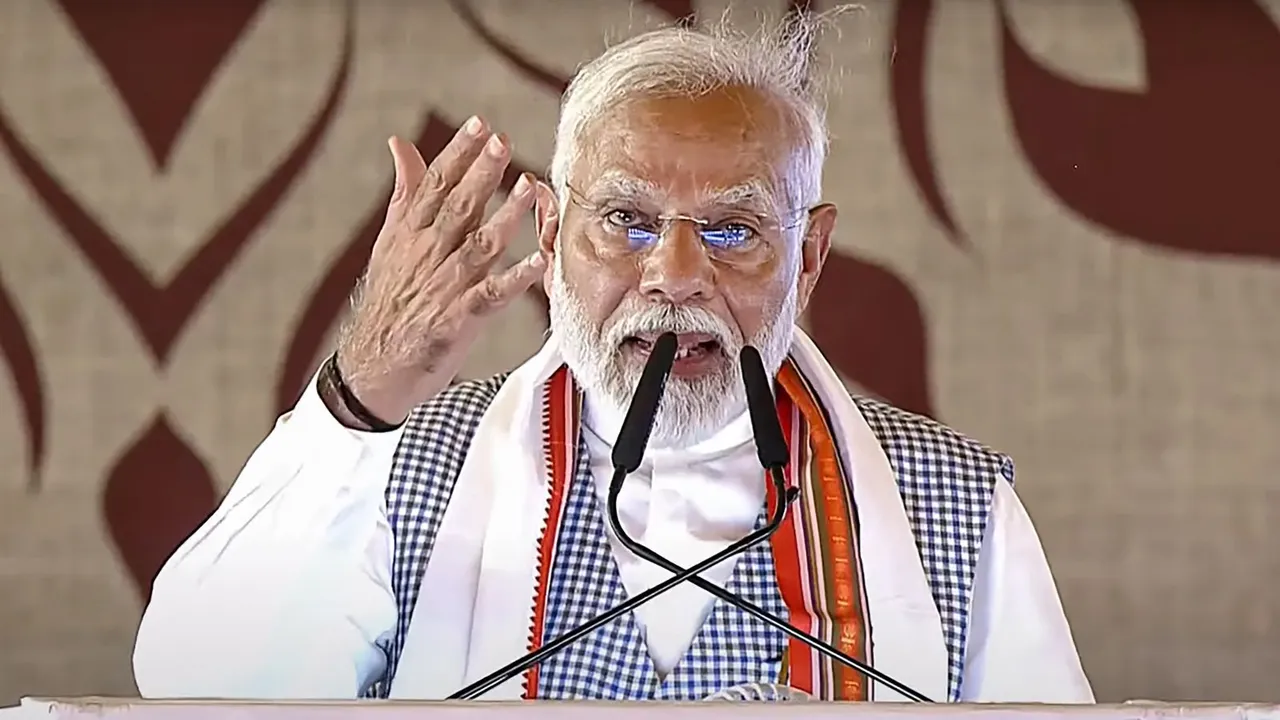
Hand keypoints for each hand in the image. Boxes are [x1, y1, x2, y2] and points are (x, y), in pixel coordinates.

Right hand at [333, 117, 554, 426]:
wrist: (373, 364)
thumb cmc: (388, 300)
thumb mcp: (389, 241)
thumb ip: (405, 191)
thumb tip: (400, 143)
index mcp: (410, 233)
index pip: (435, 184)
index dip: (458, 153)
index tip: (480, 124)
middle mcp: (428, 254)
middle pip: (457, 206)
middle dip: (481, 173)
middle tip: (502, 141)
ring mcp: (445, 286)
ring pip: (479, 244)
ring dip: (505, 216)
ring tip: (528, 187)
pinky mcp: (460, 318)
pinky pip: (493, 295)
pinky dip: (516, 278)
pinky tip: (539, 261)